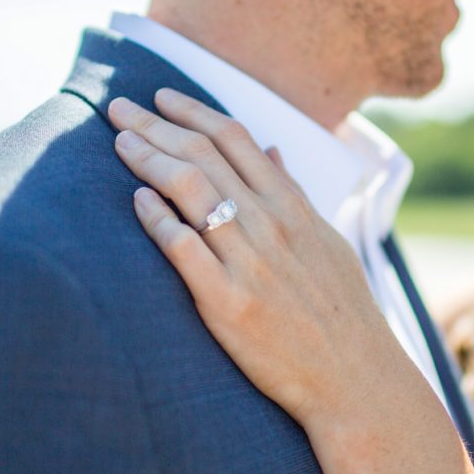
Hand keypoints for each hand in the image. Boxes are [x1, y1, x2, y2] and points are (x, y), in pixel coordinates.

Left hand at [108, 88, 403, 425]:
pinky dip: (156, 218)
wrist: (355, 377)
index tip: (160, 96)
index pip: (236, 138)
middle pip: (204, 154)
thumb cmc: (342, 311)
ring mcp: (250, 262)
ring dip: (149, 159)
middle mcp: (272, 225)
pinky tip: (135, 200)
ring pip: (191, 189)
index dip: (194, 110)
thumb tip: (271, 149)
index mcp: (294, 208)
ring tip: (119, 143)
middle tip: (118, 108)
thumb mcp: (327, 240)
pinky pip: (183, 247)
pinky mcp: (228, 303)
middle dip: (156, 124)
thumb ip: (293, 193)